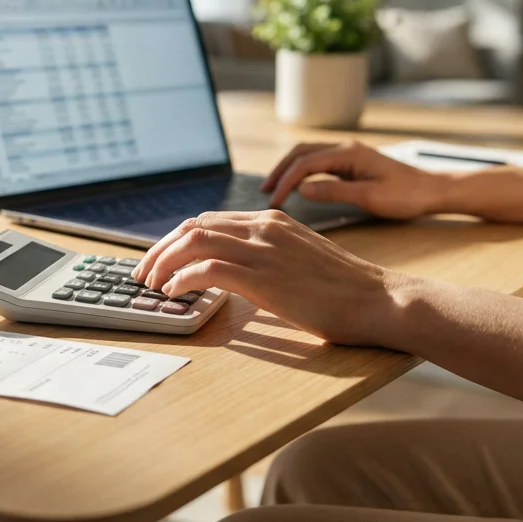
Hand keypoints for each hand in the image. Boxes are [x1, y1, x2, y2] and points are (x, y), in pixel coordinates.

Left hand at [131, 210, 404, 344]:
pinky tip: (174, 293)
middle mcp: (264, 227)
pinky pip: (207, 269)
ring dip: (163, 262)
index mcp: (271, 221)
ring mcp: (264, 249)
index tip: (160, 261)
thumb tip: (234, 277)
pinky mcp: (264, 276)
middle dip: (160, 249)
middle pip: (193, 226)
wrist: (379, 300)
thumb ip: (268, 259)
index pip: (208, 221)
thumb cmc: (345, 291)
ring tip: (151, 284)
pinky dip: (182, 278)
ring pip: (193, 241)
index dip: (177, 240)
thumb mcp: (300, 262)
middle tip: (142, 273)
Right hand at [263, 140, 447, 218]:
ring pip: (309, 155)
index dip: (286, 181)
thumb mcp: (369, 198)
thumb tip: (302, 189)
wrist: (433, 190)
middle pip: (301, 152)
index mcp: (348, 153)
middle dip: (280, 170)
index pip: (306, 163)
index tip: (273, 201)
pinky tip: (297, 185)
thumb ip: (333, 192)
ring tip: (274, 188)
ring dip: (290, 169)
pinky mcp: (353, 162)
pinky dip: (303, 171)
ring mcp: (349, 154)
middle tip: (265, 191)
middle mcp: (346, 148)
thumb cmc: (406, 196)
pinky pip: (320, 162)